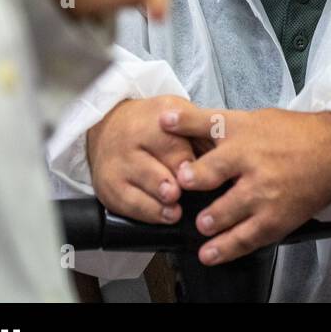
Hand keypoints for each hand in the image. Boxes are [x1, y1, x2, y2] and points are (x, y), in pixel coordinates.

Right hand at [86, 96, 201, 223]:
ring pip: (135, 190)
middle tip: (178, 194)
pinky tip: (162, 216)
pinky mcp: (108, 189)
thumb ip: (198, 133)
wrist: (110, 125)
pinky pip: (126, 206)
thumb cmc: (154, 123)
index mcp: (152, 123)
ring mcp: (115, 169)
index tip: (198, 173)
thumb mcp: (178, 115)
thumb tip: (222, 157)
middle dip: (166, 184)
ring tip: (174, 212)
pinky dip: (146, 214)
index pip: (170, 146)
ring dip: (156, 204)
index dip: (185, 163)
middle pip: (150, 170)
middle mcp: (129, 146)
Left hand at [161, 107, 330, 264]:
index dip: (185, 125)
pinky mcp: (275, 217)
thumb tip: (168, 120)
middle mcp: (252, 160)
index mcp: (245, 131)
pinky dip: (224, 248)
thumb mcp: (253, 118)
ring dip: (207, 219)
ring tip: (202, 224)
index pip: (210, 124)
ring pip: (225, 210)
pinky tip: (210, 253)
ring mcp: (264, 191)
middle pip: (212, 171)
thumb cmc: (292, 134)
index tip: (166, 129)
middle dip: (191, 181)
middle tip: (180, 186)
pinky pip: (245, 237)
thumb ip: (212, 123)